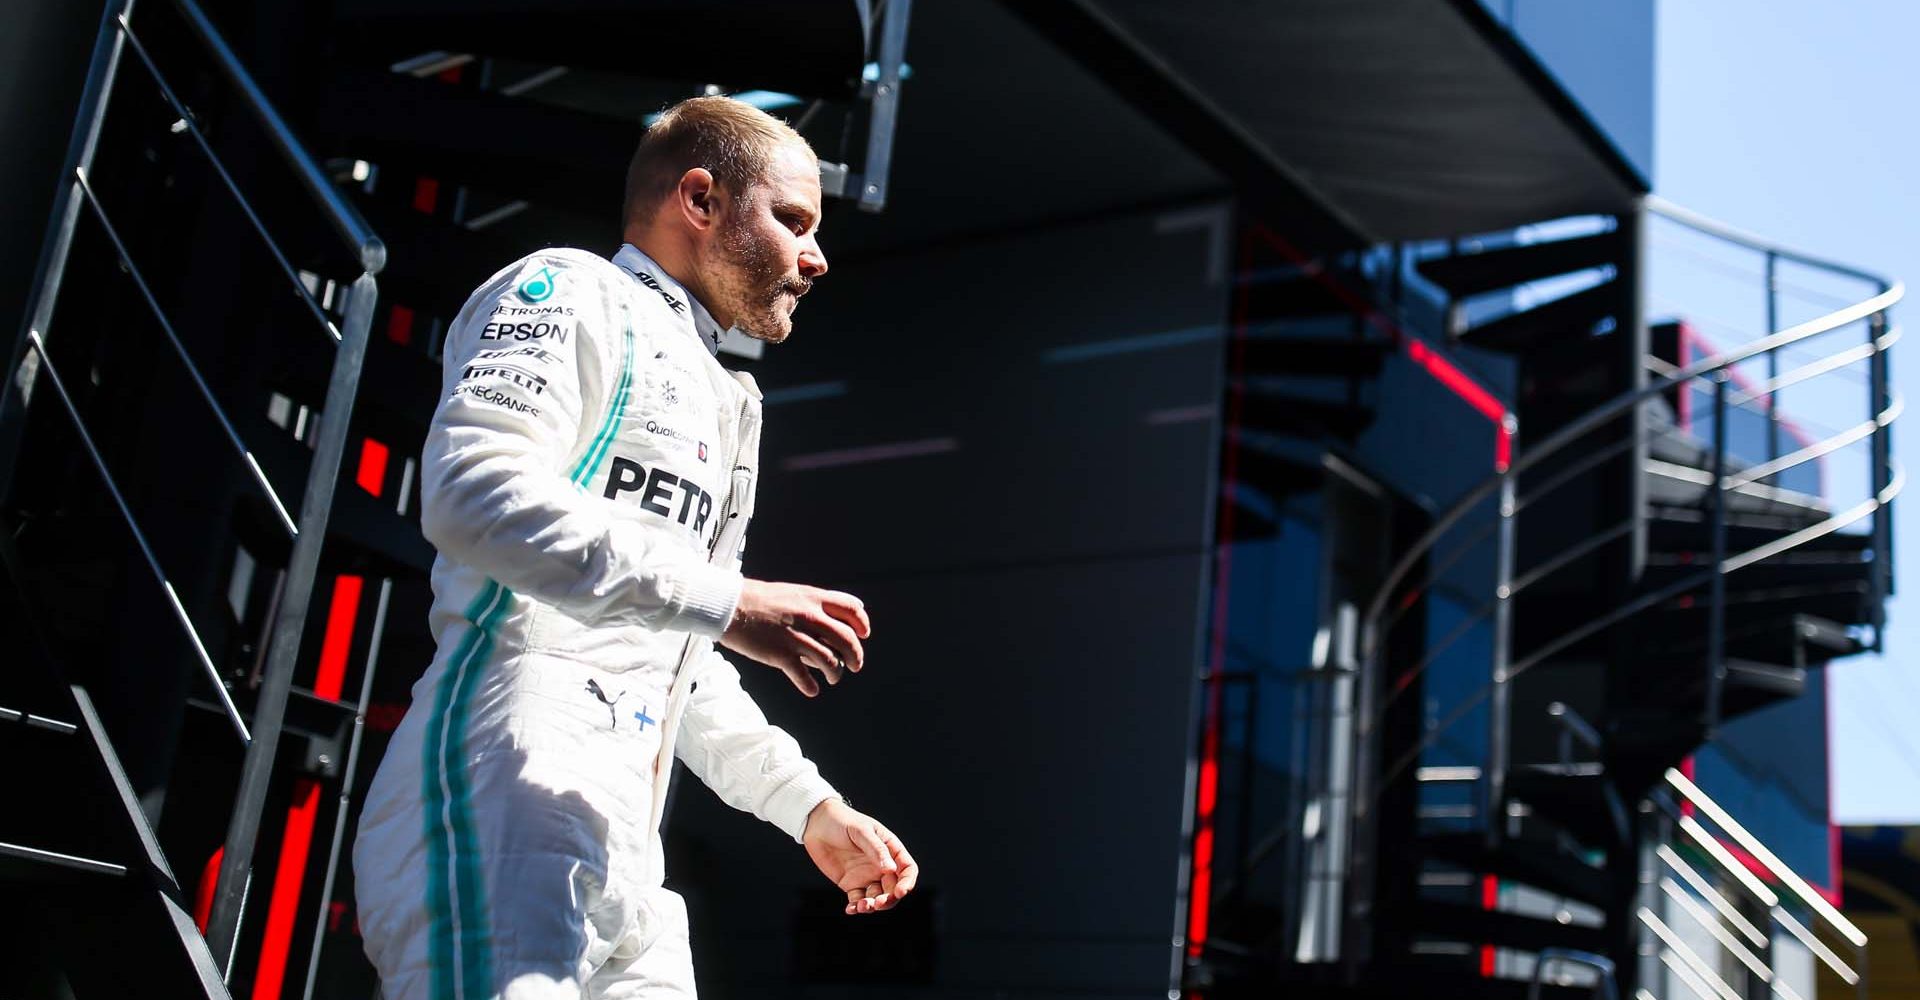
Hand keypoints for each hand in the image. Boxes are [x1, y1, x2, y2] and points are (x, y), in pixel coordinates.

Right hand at [720, 580, 870, 696]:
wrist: (729, 606)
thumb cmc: (760, 599)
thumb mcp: (794, 592)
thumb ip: (819, 602)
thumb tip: (848, 610)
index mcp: (814, 599)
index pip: (851, 610)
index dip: (862, 624)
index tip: (864, 635)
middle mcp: (809, 617)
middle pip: (847, 639)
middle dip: (855, 656)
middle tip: (855, 665)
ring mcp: (796, 637)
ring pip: (830, 661)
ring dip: (835, 673)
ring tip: (833, 678)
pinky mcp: (781, 655)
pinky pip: (804, 677)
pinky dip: (811, 687)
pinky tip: (812, 690)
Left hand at [802, 798, 918, 914]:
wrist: (817, 824)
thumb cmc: (842, 821)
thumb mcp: (861, 831)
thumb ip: (876, 850)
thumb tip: (891, 869)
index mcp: (890, 850)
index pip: (907, 869)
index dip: (907, 882)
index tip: (900, 892)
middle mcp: (881, 865)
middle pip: (893, 888)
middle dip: (889, 899)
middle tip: (878, 903)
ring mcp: (866, 876)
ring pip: (877, 897)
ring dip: (873, 906)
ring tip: (862, 906)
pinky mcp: (850, 884)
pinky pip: (858, 900)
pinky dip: (856, 907)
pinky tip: (851, 909)